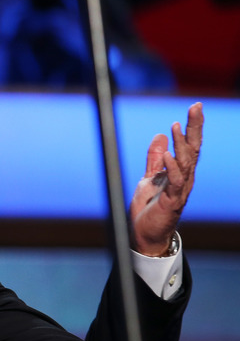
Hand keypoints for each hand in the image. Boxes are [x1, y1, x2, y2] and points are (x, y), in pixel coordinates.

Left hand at [129, 102, 203, 255]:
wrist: (144, 234)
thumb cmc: (149, 208)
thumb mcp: (149, 177)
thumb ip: (154, 159)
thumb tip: (158, 137)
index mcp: (180, 171)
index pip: (189, 144)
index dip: (192, 126)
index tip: (195, 106)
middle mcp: (185, 178)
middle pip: (193, 149)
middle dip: (194, 127)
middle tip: (195, 107)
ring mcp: (180, 190)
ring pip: (186, 163)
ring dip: (181, 144)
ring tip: (177, 126)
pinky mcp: (172, 201)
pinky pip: (174, 182)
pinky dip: (171, 168)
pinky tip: (166, 155)